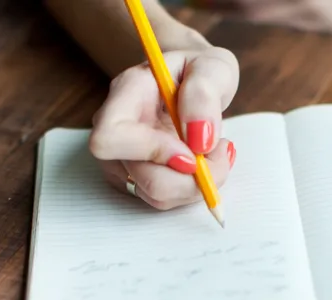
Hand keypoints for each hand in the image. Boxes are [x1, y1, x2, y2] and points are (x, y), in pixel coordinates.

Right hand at [89, 47, 238, 210]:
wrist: (190, 83)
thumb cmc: (198, 71)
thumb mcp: (213, 67)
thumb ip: (204, 94)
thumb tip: (199, 139)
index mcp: (126, 93)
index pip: (111, 136)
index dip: (152, 152)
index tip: (192, 151)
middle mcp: (115, 128)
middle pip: (140, 177)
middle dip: (190, 178)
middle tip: (219, 152)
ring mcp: (121, 157)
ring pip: (156, 195)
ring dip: (196, 183)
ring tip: (214, 152)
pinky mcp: (136, 178)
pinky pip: (165, 199)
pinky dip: (192, 187)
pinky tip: (204, 162)